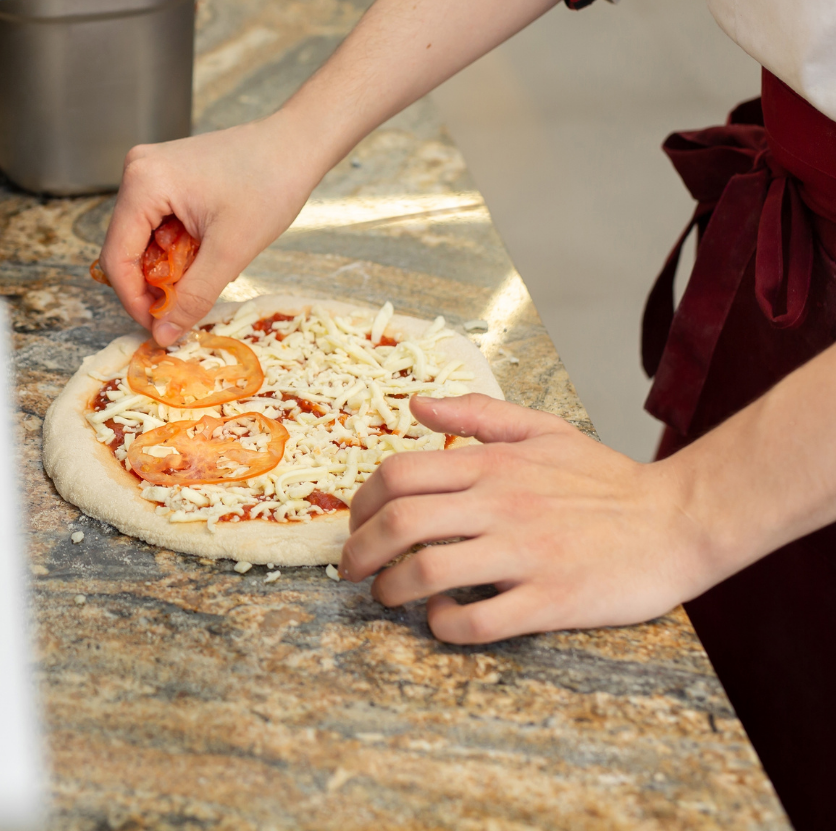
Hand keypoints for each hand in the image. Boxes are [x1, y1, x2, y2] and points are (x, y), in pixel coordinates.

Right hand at [97, 115, 320, 344]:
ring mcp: (150, 171)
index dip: (134, 300)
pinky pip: (155, 224)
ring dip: (164, 269)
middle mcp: (137, 171)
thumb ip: (193, 297)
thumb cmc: (270, 185)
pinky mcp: (165, 176)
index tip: (160, 327)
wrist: (296, 145)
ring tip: (198, 281)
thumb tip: (164, 335)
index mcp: (144, 182)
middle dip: (150, 286)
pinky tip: (201, 255)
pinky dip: (172, 249)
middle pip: (124, 248)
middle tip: (180, 311)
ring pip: (140, 239)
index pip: (116, 257)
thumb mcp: (230, 251)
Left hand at [338, 394, 714, 643]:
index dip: (361, 502)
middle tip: (350, 569)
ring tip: (387, 597)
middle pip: (400, 523)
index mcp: (493, 464)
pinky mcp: (550, 600)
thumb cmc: (608, 480)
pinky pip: (479, 619)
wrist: (680, 520)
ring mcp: (524, 554)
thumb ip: (477, 414)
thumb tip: (416, 404)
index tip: (356, 522)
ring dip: (391, 590)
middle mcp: (500, 505)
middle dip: (358, 550)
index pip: (398, 474)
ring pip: (428, 571)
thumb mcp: (543, 430)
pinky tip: (441, 620)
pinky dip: (445, 625)